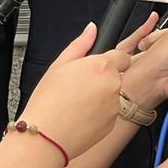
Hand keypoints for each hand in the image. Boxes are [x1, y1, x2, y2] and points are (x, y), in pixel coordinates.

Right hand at [15, 22, 130, 159]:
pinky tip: (80, 115)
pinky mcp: (112, 123)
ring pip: (112, 95)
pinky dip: (99, 113)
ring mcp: (114, 105)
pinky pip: (109, 113)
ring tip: (77, 103)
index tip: (97, 67)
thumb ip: (80, 44)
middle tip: (80, 87)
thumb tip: (91, 29)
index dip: (109, 60)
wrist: (46, 137)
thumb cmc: (48, 102)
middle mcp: (112, 84)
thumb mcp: (59, 65)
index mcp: (101, 66)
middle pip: (116, 75)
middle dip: (102, 79)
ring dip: (101, 96)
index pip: (121, 55)